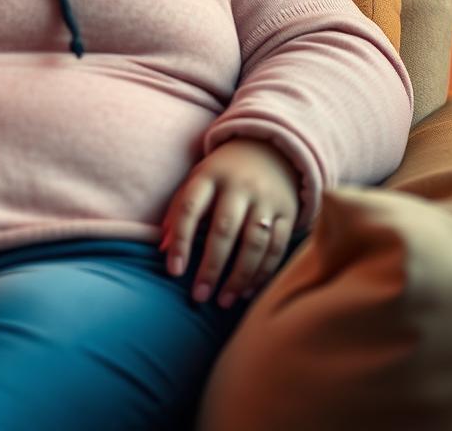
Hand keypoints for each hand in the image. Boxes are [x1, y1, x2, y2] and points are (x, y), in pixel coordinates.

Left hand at [160, 138, 300, 308]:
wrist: (269, 149)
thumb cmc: (222, 173)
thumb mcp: (197, 180)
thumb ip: (179, 210)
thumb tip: (163, 248)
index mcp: (209, 175)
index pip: (190, 208)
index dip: (181, 240)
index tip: (173, 271)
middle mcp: (239, 185)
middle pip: (224, 229)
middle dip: (211, 267)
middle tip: (199, 296)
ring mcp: (266, 198)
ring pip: (254, 243)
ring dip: (238, 277)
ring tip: (222, 301)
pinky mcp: (288, 212)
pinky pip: (277, 248)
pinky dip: (263, 273)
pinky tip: (247, 292)